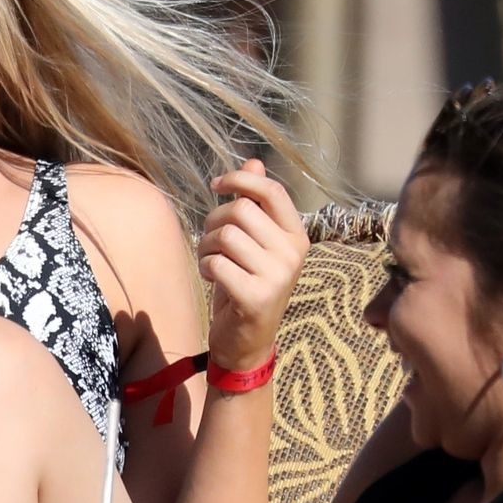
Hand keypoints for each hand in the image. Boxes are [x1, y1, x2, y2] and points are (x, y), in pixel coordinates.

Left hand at [199, 159, 307, 373]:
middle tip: (211, 240)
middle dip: (213, 221)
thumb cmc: (247, 283)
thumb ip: (255, 203)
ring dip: (206, 245)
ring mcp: (278, 276)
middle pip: (240, 210)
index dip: (239, 180)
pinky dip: (206, 268)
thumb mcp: (253, 242)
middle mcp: (293, 254)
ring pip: (225, 235)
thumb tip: (253, 163)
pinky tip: (214, 279)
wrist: (247, 340)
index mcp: (297, 236)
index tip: (216, 185)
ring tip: (212, 261)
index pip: (271, 191)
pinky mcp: (256, 296)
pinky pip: (216, 263)